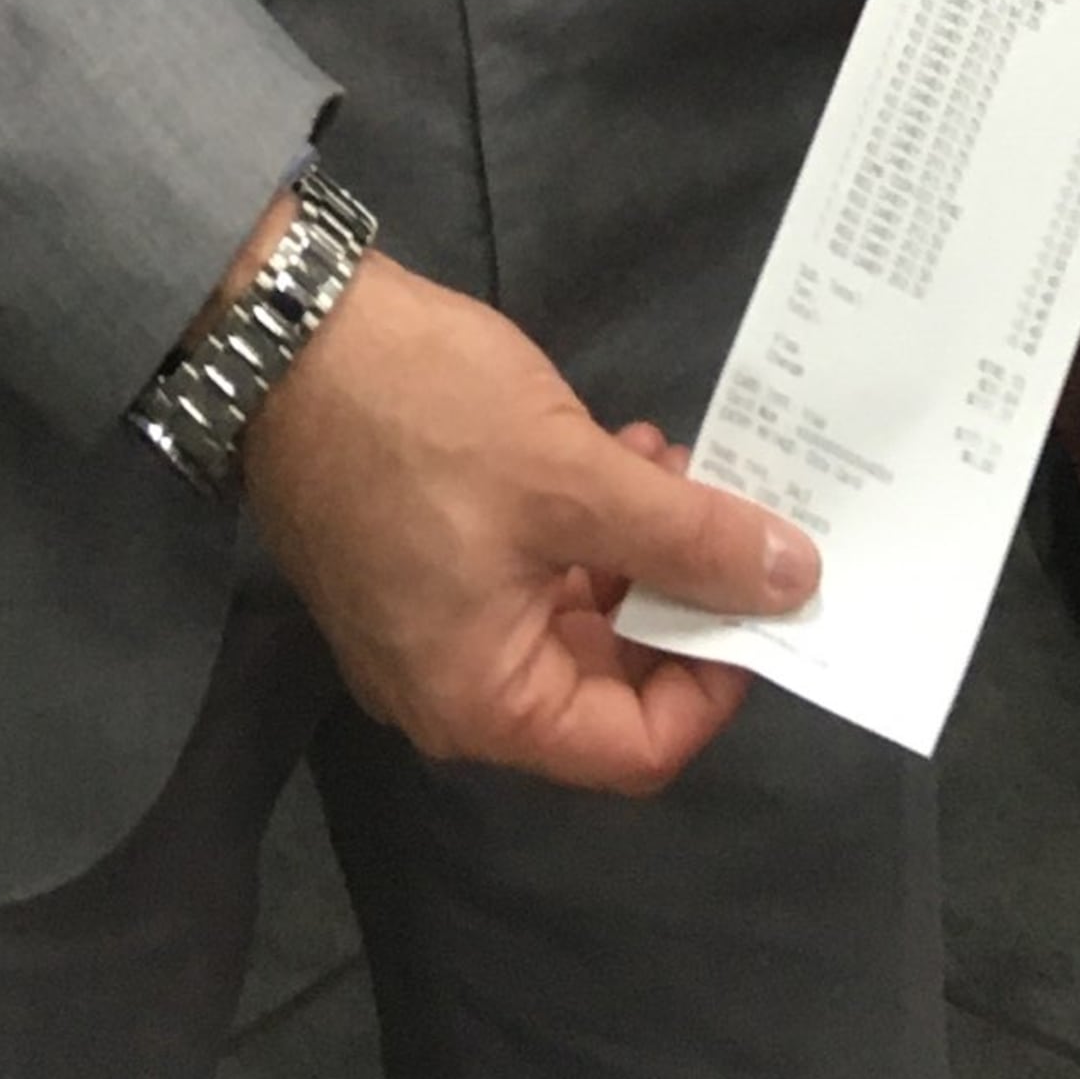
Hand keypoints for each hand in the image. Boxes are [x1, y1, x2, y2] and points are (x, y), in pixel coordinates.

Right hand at [238, 239, 815, 793]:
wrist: (283, 329)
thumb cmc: (423, 416)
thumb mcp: (572, 476)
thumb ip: (690, 539)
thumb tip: (796, 582)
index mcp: (483, 702)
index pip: (634, 749)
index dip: (715, 680)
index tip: (763, 593)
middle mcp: (452, 688)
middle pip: (605, 683)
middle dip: (681, 597)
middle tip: (732, 513)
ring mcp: (431, 623)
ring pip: (572, 618)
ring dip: (639, 549)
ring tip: (668, 461)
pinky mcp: (421, 560)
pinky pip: (529, 574)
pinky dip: (585, 527)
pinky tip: (617, 452)